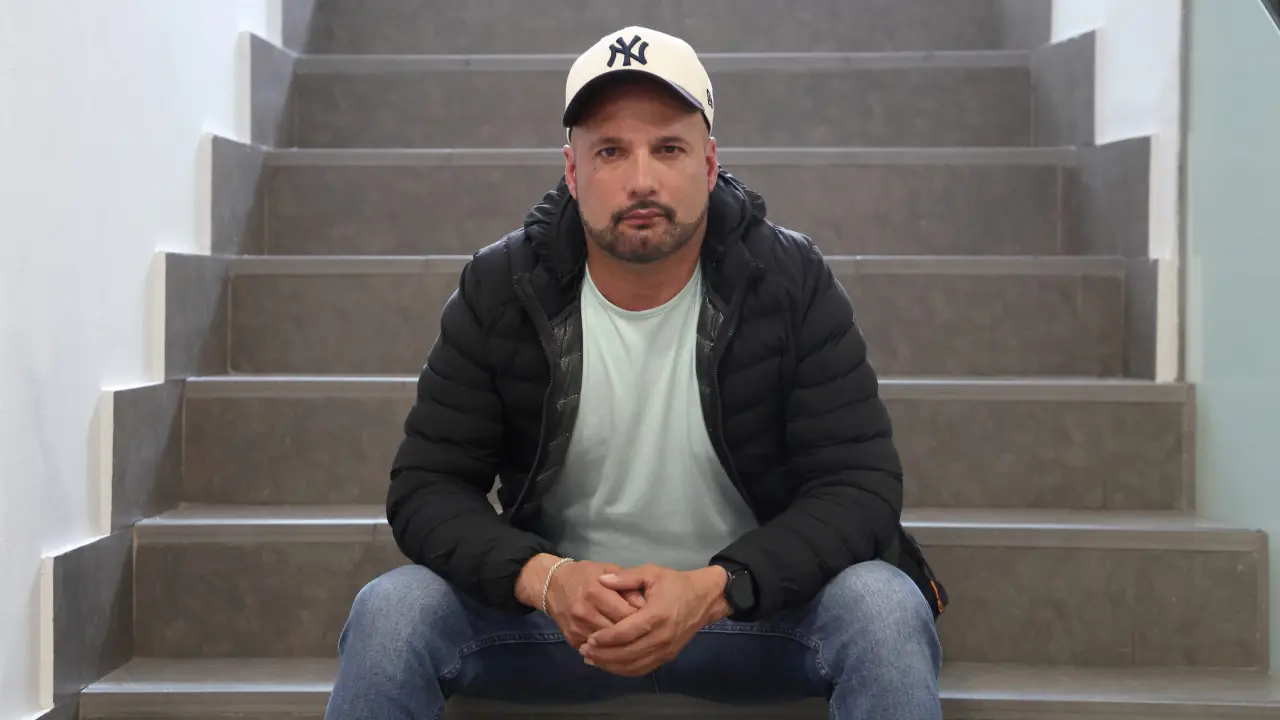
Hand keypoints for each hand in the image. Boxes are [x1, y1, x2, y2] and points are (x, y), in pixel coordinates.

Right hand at [515, 555, 645, 648]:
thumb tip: (645, 604)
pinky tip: (624, 650)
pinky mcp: (572, 640)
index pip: (626, 613)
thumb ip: (626, 585)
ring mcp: (577, 628)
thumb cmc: (584, 575)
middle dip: (636, 634)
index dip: (643, 617)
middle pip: (618, 631)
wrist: (552, 585)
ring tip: (641, 644)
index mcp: (595, 591)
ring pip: (609, 646)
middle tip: (651, 634)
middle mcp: (584, 612)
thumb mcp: (607, 570)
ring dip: (625, 646)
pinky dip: (611, 652)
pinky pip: (596, 652)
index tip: (654, 619)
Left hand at [580, 564, 729, 676]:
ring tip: (592, 660)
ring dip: (611, 665)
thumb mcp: (651, 573)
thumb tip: (601, 579)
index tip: (589, 639)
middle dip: (603, 655)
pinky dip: (625, 670)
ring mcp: (666, 649)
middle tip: (585, 651)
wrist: (705, 598)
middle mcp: (662, 637)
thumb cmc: (675, 583)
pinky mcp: (668, 656)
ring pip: (634, 665)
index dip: (605, 638)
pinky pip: (644, 668)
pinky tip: (611, 665)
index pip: (625, 633)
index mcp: (656, 615)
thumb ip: (626, 577)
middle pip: (627, 653)